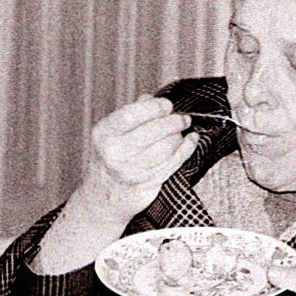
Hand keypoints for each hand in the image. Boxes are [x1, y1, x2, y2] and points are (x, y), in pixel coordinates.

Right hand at [74, 96, 196, 225]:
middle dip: (173, 122)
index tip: (167, 105)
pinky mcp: (147, 184)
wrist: (104, 197)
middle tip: (183, 118)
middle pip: (151, 132)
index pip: (130, 115)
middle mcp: (114, 153)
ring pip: (165, 148)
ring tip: (182, 129)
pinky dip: (186, 149)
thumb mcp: (113, 133)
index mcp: (104, 134)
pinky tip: (191, 140)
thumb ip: (132, 113)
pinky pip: (173, 163)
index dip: (153, 108)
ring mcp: (130, 171)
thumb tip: (151, 98)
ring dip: (179, 136)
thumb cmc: (113, 157)